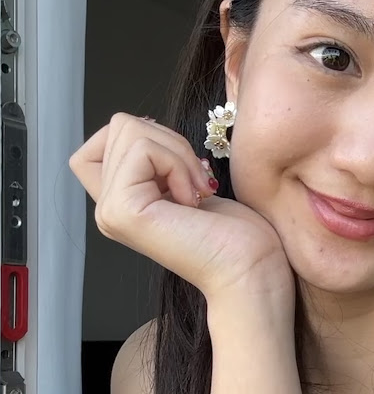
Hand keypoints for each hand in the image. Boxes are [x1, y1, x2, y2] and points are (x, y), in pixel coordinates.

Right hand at [69, 113, 294, 305]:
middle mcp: (108, 208)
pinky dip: (178, 164)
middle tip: (197, 185)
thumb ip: (156, 161)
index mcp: (122, 202)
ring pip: (130, 131)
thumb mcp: (188, 183)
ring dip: (178, 153)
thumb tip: (142, 123)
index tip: (180, 165)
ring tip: (197, 194)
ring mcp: (110, 211)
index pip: (102, 140)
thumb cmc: (237, 235)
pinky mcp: (122, 209)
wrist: (251, 270)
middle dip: (171, 141)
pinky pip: (143, 148)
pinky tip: (193, 201)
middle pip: (120, 126)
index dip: (142, 135)